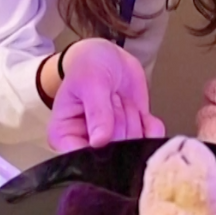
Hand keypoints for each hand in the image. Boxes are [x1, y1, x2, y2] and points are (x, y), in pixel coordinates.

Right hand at [47, 38, 164, 151]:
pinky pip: (151, 140)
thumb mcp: (90, 82)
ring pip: (134, 145)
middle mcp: (86, 144)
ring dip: (132, 117)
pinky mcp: (133, 138)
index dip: (100, 146)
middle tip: (110, 98)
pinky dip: (150, 122)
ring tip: (117, 98)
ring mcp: (112, 143)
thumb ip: (97, 112)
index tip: (105, 119)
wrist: (108, 56)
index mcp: (63, 136)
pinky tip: (137, 108)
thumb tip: (100, 141)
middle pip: (113, 151)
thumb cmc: (88, 66)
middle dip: (118, 120)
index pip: (80, 159)